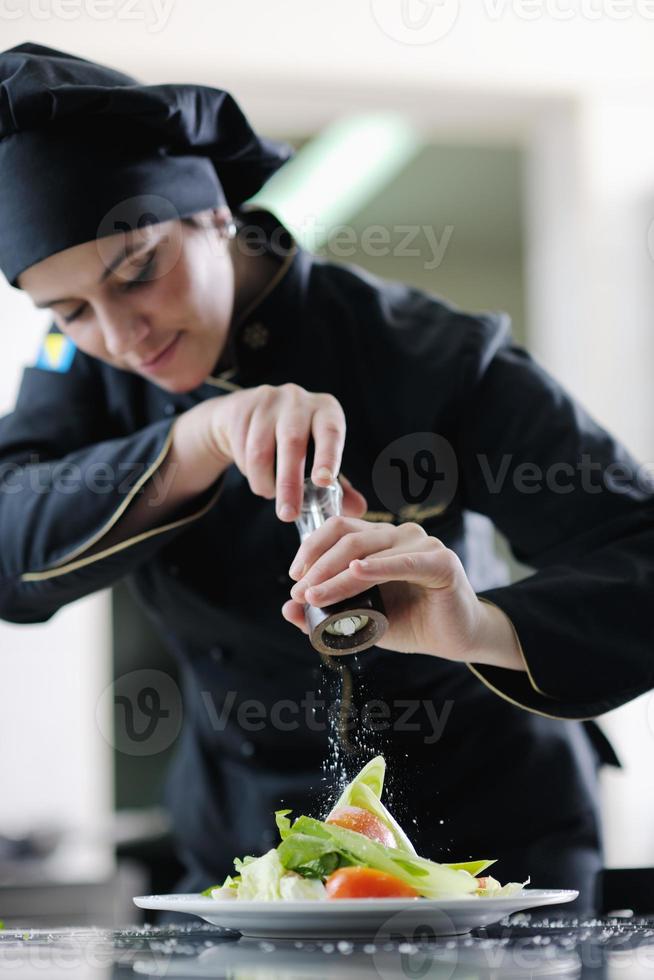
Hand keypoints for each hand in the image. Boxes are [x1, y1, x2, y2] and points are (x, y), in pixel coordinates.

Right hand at [199, 384, 367, 519]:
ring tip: (270, 494)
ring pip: (260, 449)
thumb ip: (338, 484)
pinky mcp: (242, 408)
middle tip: (287, 515)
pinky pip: (242, 449)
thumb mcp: (318, 455)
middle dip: (289, 483)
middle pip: (293, 443)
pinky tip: (256, 475)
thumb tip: (359, 509)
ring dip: (263, 481)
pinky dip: (248, 472)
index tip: (323, 483)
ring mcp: (268, 400)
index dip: (328, 457)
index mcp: (326, 410)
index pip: (330, 432)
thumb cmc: (295, 440)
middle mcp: (299, 400)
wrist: (250, 415)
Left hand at [282, 517, 524, 670]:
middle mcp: (399, 535)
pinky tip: (358, 572)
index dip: (312, 547)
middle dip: (318, 566)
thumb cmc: (410, 623)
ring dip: (337, 576)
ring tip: (316, 595)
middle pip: (348, 539)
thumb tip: (286, 610)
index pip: (339, 529)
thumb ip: (327, 612)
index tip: (294, 576)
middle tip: (300, 592)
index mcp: (380, 540)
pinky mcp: (441, 561)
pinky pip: (404, 561)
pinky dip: (379, 566)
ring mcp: (422, 543)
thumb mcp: (361, 619)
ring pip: (367, 552)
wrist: (454, 639)